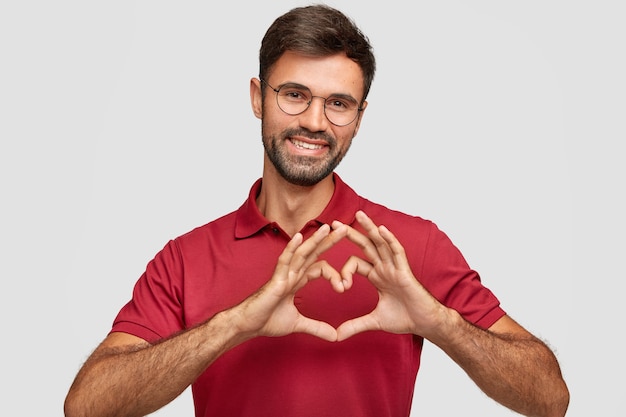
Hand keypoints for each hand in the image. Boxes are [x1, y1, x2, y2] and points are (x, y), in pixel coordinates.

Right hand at [235, 223, 347, 341]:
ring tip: (327, 227)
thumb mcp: (298, 324)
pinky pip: (284, 260)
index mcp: (298, 280)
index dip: (334, 274)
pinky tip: (299, 236)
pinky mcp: (275, 279)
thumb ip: (317, 328)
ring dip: (314, 239)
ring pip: (301, 253)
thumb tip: (335, 336)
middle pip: (313, 253)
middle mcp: (292, 273)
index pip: (320, 267)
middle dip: (328, 241)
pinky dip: (291, 248)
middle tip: (345, 228)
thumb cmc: (267, 320)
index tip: (345, 287)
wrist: (248, 325)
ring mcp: (284, 274)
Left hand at [334, 211, 448, 340]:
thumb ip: (355, 325)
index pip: (355, 263)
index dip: (344, 271)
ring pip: (381, 243)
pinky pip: (397, 252)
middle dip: (351, 234)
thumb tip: (336, 335)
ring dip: (370, 228)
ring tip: (358, 214)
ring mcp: (395, 267)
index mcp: (377, 276)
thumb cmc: (405, 318)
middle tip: (334, 223)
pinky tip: (381, 229)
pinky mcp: (405, 271)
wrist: (425, 324)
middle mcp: (385, 267)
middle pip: (366, 245)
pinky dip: (390, 240)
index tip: (340, 286)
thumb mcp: (374, 321)